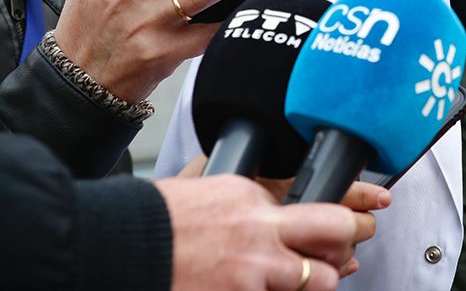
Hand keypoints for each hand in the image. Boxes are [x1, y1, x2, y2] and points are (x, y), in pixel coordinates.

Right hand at [155, 174, 377, 290]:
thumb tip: (270, 214)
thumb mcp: (207, 193)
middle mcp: (262, 232)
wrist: (111, 247)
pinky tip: (262, 289)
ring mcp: (253, 273)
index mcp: (253, 198)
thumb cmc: (151, 222)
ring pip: (321, 281)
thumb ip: (247, 204)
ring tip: (304, 282)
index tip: (327, 235)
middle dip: (345, 246)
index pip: (316, 209)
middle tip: (340, 258)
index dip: (327, 226)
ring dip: (316, 284)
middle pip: (337, 233)